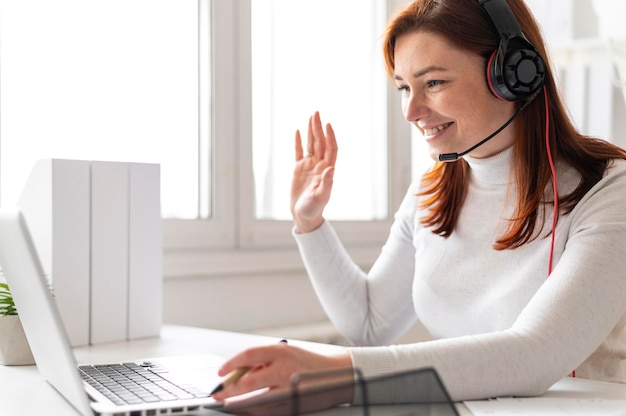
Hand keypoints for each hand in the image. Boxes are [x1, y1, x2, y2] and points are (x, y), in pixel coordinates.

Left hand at [210, 342, 351, 402]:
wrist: (337, 375)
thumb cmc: (307, 363)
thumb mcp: (285, 353)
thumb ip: (263, 360)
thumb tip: (238, 372)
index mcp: (280, 352)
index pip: (248, 355)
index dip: (230, 364)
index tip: (221, 373)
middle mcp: (284, 369)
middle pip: (249, 381)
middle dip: (229, 390)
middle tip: (218, 394)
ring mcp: (289, 388)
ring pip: (255, 400)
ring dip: (238, 403)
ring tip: (228, 403)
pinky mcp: (293, 404)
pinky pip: (267, 410)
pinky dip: (254, 410)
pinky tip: (246, 409)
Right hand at [291, 111, 337, 232]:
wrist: (304, 215)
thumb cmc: (314, 208)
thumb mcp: (321, 197)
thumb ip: (326, 183)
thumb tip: (331, 168)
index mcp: (327, 170)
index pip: (330, 149)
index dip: (330, 136)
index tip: (327, 124)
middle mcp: (319, 165)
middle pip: (321, 142)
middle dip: (319, 128)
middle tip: (316, 113)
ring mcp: (309, 166)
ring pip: (311, 144)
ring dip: (311, 131)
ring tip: (311, 116)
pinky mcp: (299, 169)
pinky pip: (299, 152)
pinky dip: (299, 142)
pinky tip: (298, 131)